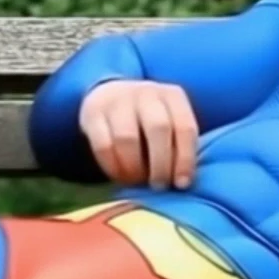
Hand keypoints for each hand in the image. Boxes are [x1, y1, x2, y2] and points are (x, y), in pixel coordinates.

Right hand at [78, 79, 198, 188]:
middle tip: (159, 185)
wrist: (111, 94)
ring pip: (127, 138)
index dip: (185, 159)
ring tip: (137, 181)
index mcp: (172, 96)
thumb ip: (178, 145)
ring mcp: (118, 100)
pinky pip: (103, 146)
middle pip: (158, 128)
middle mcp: (146, 93)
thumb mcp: (170, 121)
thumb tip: (182, 182)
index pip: (185, 127)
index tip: (181, 184)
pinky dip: (113, 167)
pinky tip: (119, 177)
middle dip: (161, 164)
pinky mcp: (93, 113)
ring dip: (135, 168)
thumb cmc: (148, 119)